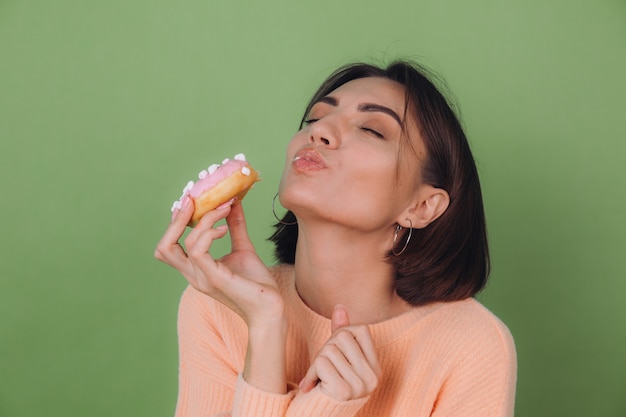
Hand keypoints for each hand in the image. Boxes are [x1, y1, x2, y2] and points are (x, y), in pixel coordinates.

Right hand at [154, 197, 283, 326]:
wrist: (270, 308)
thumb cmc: (257, 283)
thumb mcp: (243, 248)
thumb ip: (235, 227)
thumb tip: (233, 203)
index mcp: (196, 269)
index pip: (170, 245)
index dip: (175, 223)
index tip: (192, 201)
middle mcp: (194, 275)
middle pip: (164, 247)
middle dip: (176, 221)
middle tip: (193, 200)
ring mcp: (202, 278)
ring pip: (185, 244)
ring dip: (204, 221)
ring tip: (224, 210)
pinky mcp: (214, 279)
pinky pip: (199, 252)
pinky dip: (209, 234)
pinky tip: (223, 229)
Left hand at [299, 305, 380, 400]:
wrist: (320, 415)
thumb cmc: (330, 382)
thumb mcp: (338, 356)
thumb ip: (342, 332)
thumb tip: (339, 307)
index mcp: (376, 367)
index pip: (360, 330)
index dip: (342, 334)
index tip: (337, 353)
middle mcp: (373, 377)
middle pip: (343, 337)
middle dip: (327, 348)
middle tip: (325, 367)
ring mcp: (360, 386)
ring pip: (330, 350)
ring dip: (318, 361)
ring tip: (321, 377)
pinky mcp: (343, 392)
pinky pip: (321, 363)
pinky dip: (311, 372)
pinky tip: (314, 385)